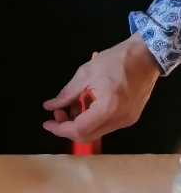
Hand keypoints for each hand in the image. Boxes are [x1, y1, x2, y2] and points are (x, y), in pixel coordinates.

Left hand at [43, 33, 160, 143]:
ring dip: (79, 124)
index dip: (60, 129)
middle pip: (87, 136)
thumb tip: (50, 106)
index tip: (47, 123)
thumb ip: (66, 94)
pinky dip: (92, 120)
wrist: (146, 55)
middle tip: (58, 113)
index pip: (79, 130)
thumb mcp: (85, 74)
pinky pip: (106, 126)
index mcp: (108, 108)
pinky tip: (86, 106)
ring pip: (96, 132)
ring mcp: (127, 121)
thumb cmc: (116, 60)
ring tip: (71, 106)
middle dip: (68, 128)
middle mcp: (119, 120)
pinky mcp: (130, 118)